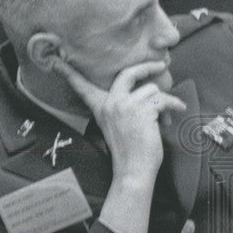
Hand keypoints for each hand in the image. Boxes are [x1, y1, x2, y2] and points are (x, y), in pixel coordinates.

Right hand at [53, 59, 186, 186]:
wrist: (133, 170)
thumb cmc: (129, 151)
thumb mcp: (116, 126)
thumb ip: (122, 108)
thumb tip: (145, 92)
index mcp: (101, 107)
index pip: (81, 86)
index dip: (68, 73)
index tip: (54, 61)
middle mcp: (110, 103)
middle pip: (128, 73)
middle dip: (146, 67)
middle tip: (160, 66)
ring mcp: (126, 106)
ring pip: (151, 89)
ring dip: (163, 101)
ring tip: (164, 117)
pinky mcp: (143, 111)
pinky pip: (163, 99)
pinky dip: (174, 105)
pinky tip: (178, 109)